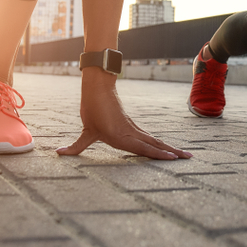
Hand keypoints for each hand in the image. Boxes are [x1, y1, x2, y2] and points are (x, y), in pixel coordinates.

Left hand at [56, 70, 191, 159]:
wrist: (98, 88)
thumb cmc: (92, 108)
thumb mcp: (86, 130)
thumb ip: (76, 146)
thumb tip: (58, 153)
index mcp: (121, 136)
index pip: (143, 148)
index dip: (158, 154)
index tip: (173, 158)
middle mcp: (131, 133)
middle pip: (155, 144)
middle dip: (172, 152)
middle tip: (188, 158)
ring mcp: (134, 129)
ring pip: (155, 141)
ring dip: (169, 148)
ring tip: (184, 155)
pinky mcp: (133, 127)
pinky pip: (149, 137)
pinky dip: (160, 144)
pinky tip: (166, 148)